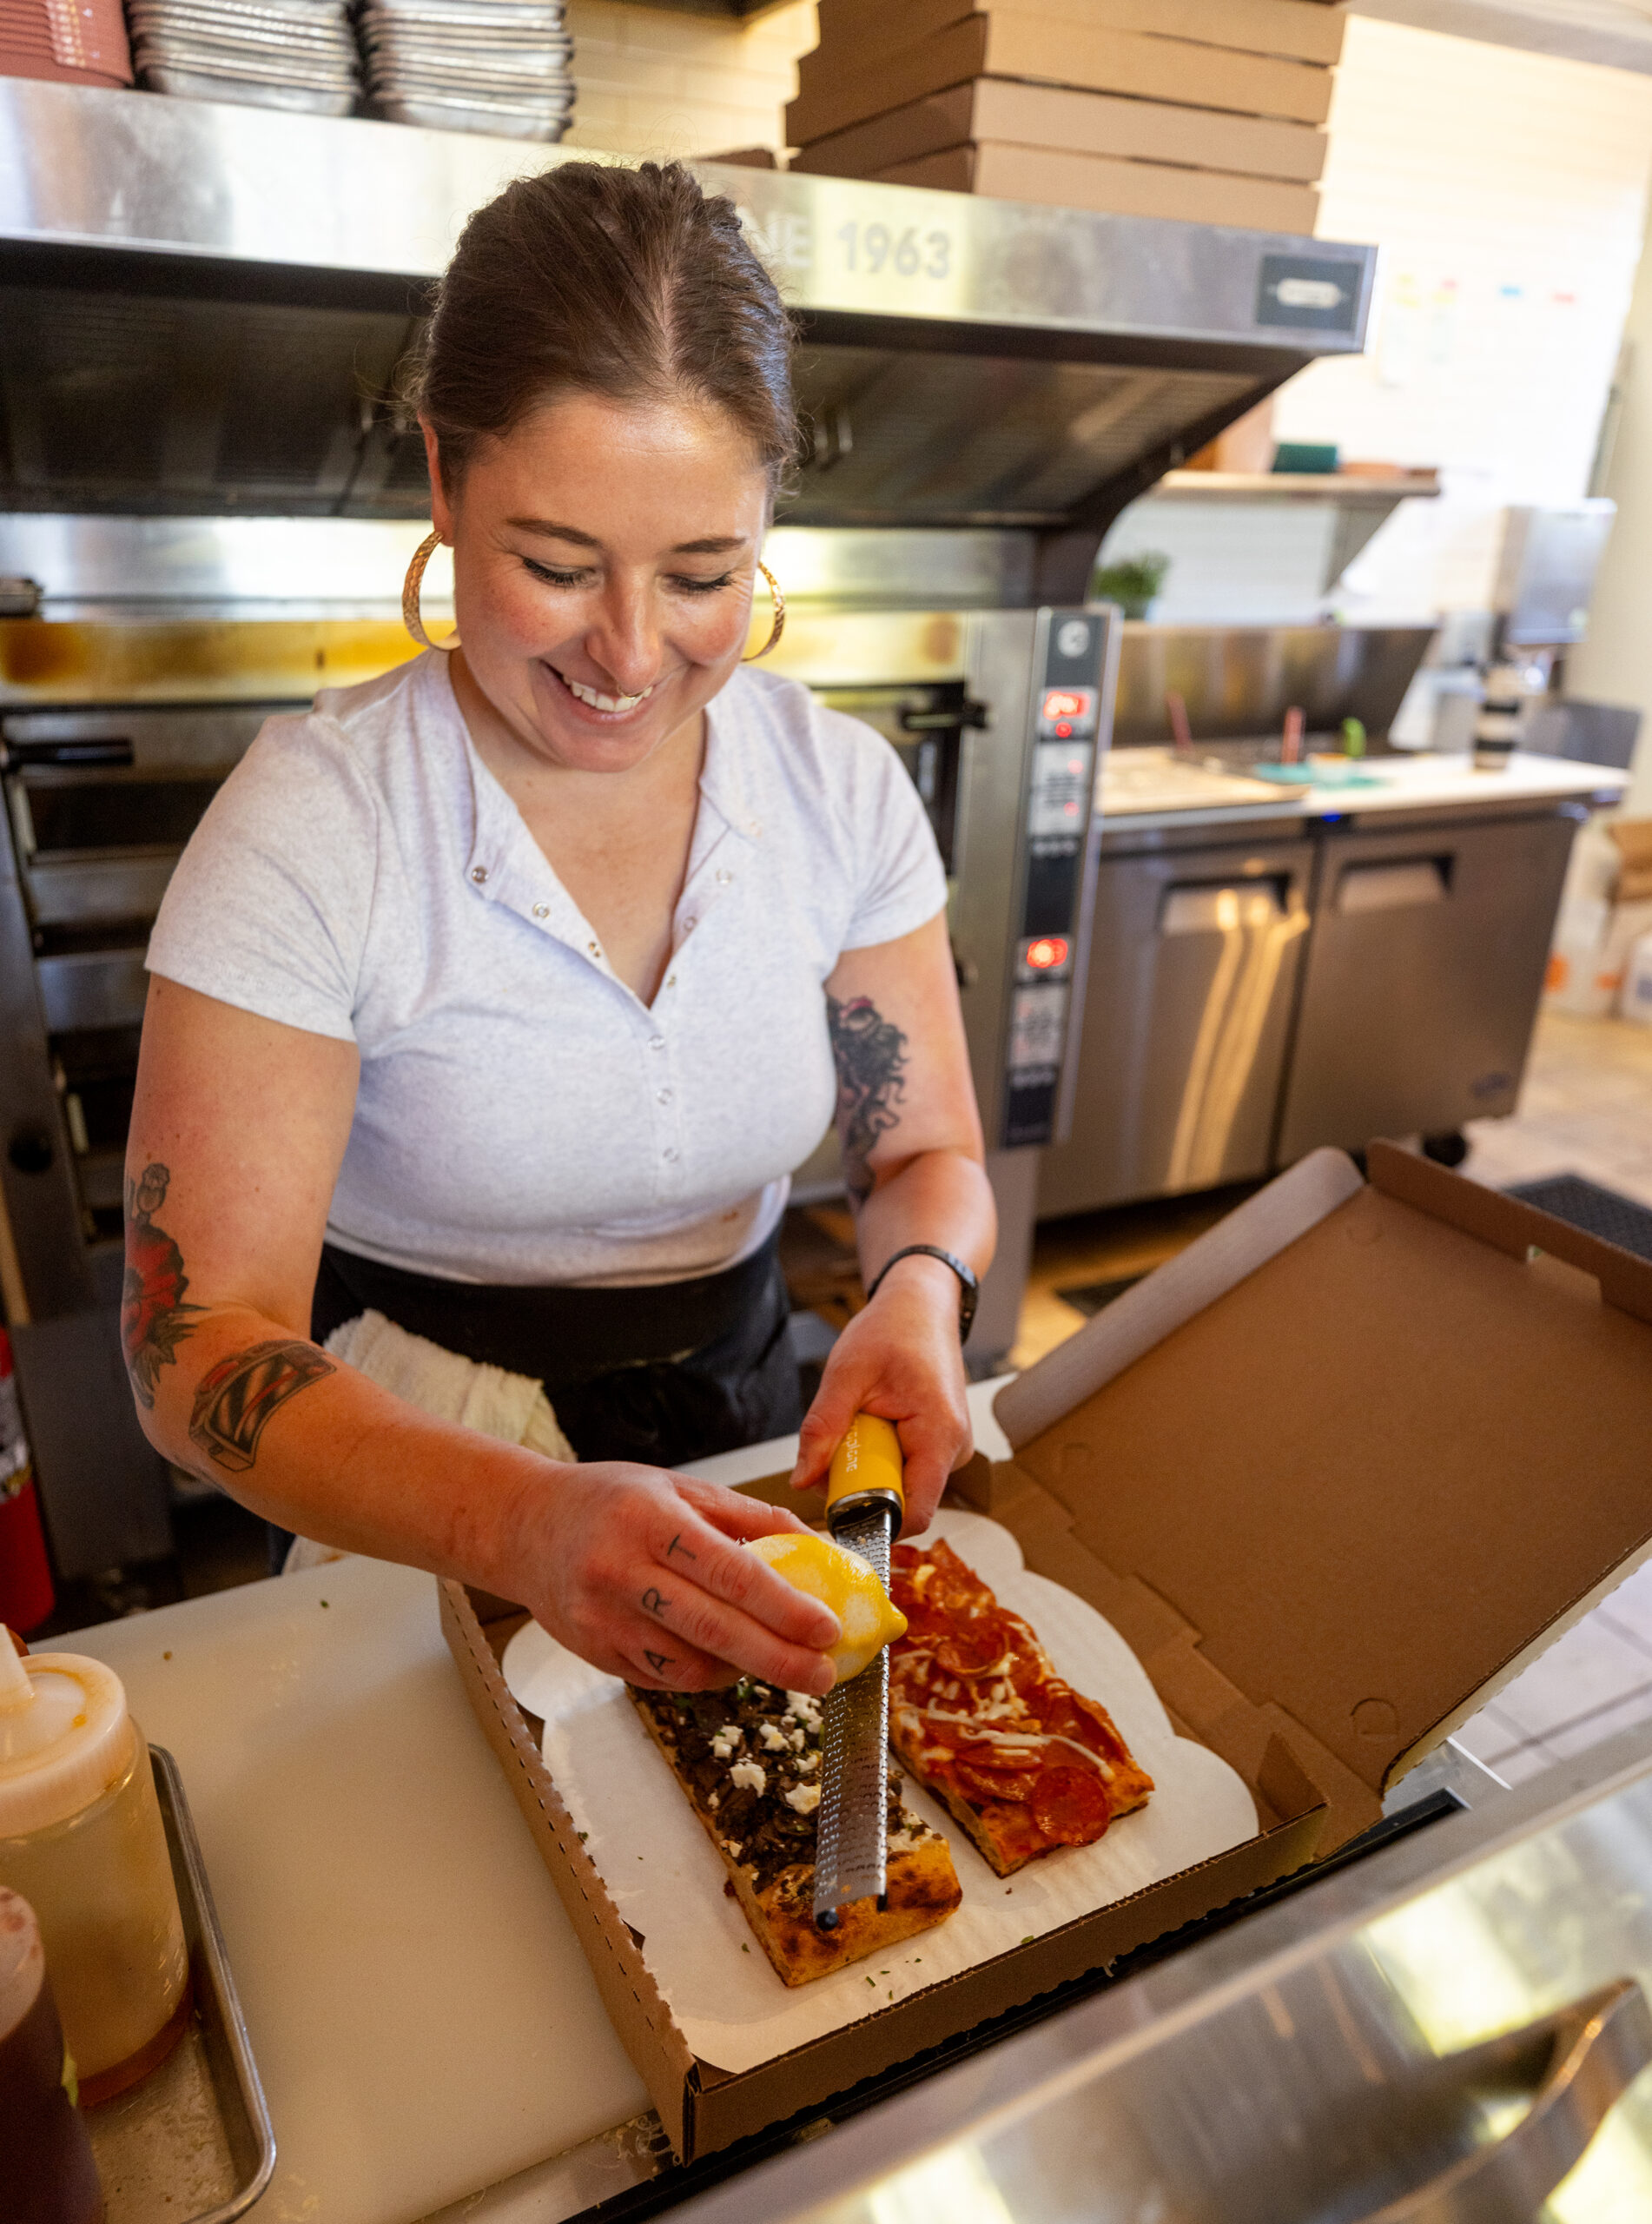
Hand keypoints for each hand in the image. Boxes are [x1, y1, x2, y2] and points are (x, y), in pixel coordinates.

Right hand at [515, 1463, 840, 1693]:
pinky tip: (727, 1660)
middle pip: (715, 1630)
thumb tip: (815, 1547)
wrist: (525, 1526)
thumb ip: (747, 1517)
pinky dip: (705, 1676)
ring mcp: (603, 1619)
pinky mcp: (595, 1653)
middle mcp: (622, 1572)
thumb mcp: (679, 1488)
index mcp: (651, 1521)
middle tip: (824, 1675)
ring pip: (690, 1666)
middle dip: (780, 1660)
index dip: (785, 1607)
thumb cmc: (609, 1501)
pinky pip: (664, 1678)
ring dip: (744, 1671)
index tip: (828, 1628)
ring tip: (777, 1661)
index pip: (731, 1572)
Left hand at [790, 1256, 972, 1533]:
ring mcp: (950, 1449)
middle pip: (902, 1501)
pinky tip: (871, 1423)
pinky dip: (878, 1455)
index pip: (916, 1513)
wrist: (921, 1305)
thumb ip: (822, 1429)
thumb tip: (801, 1481)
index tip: (836, 1508)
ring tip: (858, 1423)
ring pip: (900, 1485)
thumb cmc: (893, 1330)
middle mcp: (954, 1449)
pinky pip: (904, 1468)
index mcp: (939, 1435)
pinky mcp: (939, 1445)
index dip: (874, 1522)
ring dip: (867, 1467)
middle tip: (835, 1448)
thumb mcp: (846, 1374)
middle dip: (859, 1486)